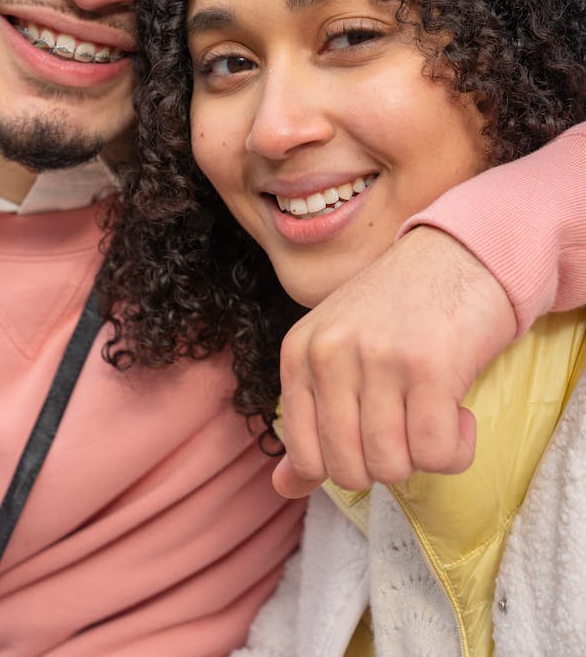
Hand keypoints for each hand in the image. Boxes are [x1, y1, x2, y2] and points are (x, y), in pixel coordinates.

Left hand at [272, 226, 517, 495]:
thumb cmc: (398, 312)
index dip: (348, 463)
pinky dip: (457, 448)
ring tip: (434, 410)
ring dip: (424, 454)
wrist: (459, 253)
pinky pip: (437, 453)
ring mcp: (377, 357)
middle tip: (410, 419)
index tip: (376, 430)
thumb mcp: (338, 354)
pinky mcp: (429, 365)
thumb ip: (310, 418)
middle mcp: (329, 353)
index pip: (306, 458)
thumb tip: (281, 488)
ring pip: (393, 466)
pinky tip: (460, 411)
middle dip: (389, 462)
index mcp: (299, 352)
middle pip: (350, 470)